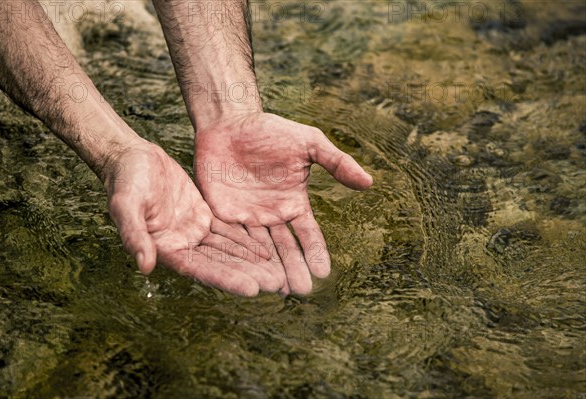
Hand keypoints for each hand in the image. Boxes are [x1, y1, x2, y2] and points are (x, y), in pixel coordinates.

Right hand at [104, 139, 283, 295]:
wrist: (132, 158)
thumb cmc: (124, 181)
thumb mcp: (126, 205)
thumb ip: (135, 235)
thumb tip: (145, 267)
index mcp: (165, 249)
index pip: (200, 269)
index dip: (226, 279)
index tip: (252, 290)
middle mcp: (183, 245)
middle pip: (221, 263)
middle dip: (249, 274)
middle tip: (278, 285)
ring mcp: (194, 231)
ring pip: (229, 249)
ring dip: (253, 261)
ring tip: (280, 273)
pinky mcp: (203, 215)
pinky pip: (229, 230)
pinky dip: (248, 240)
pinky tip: (269, 249)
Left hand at [194, 112, 372, 294]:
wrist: (229, 123)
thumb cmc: (271, 131)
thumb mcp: (308, 143)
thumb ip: (336, 162)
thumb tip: (369, 182)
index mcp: (294, 204)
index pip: (308, 234)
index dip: (315, 252)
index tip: (323, 272)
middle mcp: (272, 217)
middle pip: (284, 249)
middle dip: (292, 269)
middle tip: (300, 291)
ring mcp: (246, 219)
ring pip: (258, 250)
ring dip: (266, 269)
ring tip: (275, 289)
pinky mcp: (221, 216)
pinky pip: (230, 238)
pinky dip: (237, 256)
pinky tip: (242, 273)